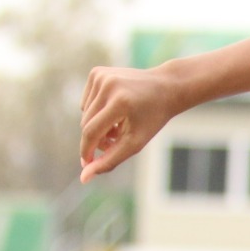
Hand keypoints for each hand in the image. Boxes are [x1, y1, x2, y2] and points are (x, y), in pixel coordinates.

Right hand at [78, 66, 181, 182]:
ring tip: (120, 123)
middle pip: (86, 124)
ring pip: (84, 113)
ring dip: (98, 124)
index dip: (86, 151)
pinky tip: (115, 108)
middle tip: (116, 140)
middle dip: (97, 138)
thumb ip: (110, 160)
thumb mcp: (135, 143)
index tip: (87, 164)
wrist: (166, 87)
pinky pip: (87, 101)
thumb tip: (83, 178)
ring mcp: (101, 75)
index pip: (91, 132)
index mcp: (120, 102)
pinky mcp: (97, 72)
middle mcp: (108, 85)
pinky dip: (97, 109)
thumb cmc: (152, 119)